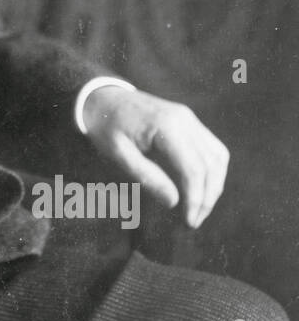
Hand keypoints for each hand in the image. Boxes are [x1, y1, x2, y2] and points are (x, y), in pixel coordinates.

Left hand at [82, 86, 229, 227]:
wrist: (103, 98)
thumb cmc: (106, 127)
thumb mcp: (117, 155)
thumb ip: (146, 177)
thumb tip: (174, 203)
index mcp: (166, 127)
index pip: (193, 169)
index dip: (195, 199)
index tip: (189, 222)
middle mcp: (185, 120)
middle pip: (211, 165)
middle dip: (207, 198)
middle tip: (193, 222)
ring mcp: (190, 119)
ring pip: (218, 157)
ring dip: (214, 186)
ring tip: (199, 210)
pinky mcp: (190, 122)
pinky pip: (212, 148)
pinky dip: (213, 171)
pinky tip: (202, 189)